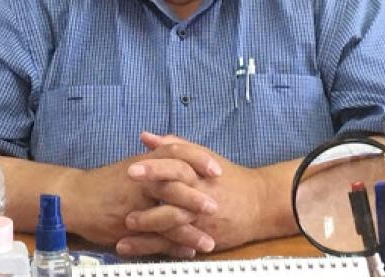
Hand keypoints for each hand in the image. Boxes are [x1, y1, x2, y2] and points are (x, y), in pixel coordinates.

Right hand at [66, 139, 222, 255]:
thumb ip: (157, 155)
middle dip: (196, 198)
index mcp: (146, 163)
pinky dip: (173, 247)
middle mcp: (142, 181)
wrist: (75, 198)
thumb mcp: (135, 163)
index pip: (176, 154)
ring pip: (166, 217)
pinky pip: (154, 239)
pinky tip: (188, 251)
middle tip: (216, 207)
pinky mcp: (128, 228)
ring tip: (208, 241)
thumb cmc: (108, 182)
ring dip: (189, 231)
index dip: (198, 160)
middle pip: (173, 185)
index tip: (217, 169)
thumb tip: (180, 146)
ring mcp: (135, 205)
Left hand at [118, 132, 269, 255]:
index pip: (176, 166)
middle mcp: (199, 195)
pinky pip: (174, 243)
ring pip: (173, 220)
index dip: (154, 167)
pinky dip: (152, 246)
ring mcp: (200, 218)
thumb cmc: (229, 178)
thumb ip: (174, 146)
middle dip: (148, 194)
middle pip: (173, 191)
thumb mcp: (205, 157)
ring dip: (148, 223)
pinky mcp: (200, 237)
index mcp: (199, 172)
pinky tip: (131, 246)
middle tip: (125, 195)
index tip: (132, 168)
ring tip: (126, 224)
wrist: (260, 205)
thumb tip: (147, 137)